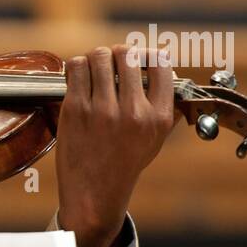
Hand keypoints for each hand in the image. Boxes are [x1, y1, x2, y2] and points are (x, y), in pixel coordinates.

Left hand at [56, 45, 177, 246]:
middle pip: (127, 55)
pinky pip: (76, 68)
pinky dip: (77, 66)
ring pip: (100, 56)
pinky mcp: (76, 109)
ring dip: (96, 57)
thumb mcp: (155, 140)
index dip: (148, 55)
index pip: (161, 64)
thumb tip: (171, 79)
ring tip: (94, 68)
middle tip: (112, 63)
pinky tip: (79, 76)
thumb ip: (165, 109)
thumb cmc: (124, 164)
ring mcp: (103, 109)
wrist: (94, 193)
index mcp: (159, 116)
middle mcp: (133, 111)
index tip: (140, 58)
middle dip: (119, 54)